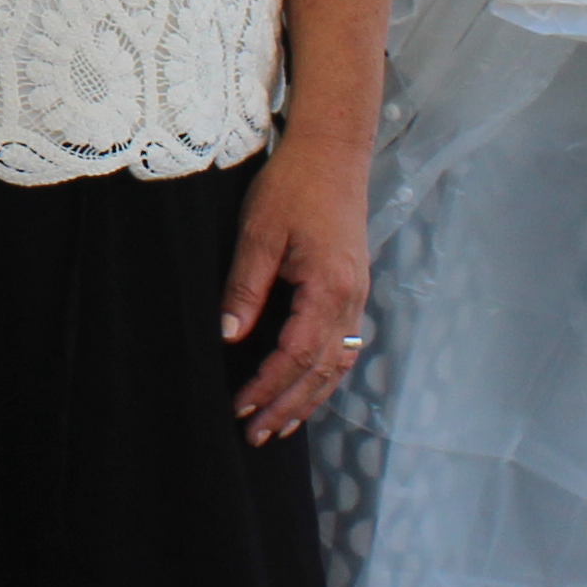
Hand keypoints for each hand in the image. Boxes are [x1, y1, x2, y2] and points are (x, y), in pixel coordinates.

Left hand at [220, 124, 371, 443]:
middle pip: (323, 370)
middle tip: (257, 435)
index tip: (240, 407)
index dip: (268, 386)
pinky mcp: (354, 288)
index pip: (297, 354)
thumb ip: (245, 287)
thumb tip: (228, 336)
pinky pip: (346, 344)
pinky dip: (326, 374)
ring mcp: (358, 295)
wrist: (333, 151)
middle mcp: (351, 299)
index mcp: (328, 287)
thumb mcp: (259, 233)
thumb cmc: (293, 186)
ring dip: (311, 398)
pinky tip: (309, 387)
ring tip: (282, 425)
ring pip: (339, 362)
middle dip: (288, 405)